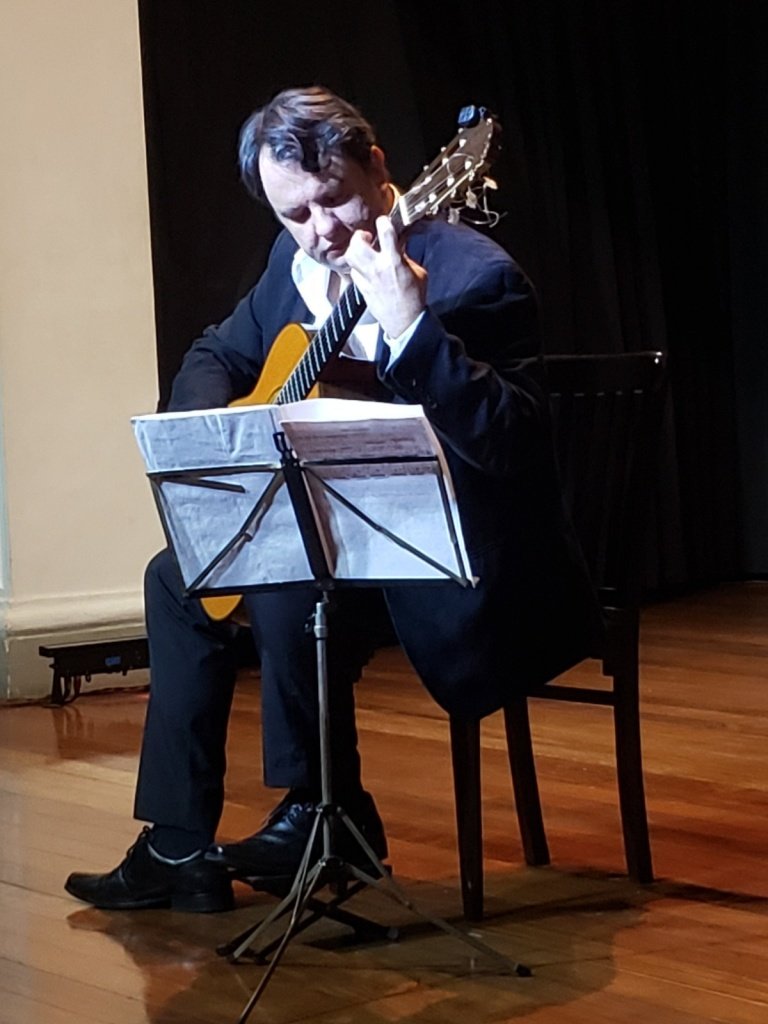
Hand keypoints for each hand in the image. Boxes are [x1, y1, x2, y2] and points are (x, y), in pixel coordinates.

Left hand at [345, 215, 426, 337]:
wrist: (405, 322)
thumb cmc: (414, 299)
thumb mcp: (418, 272)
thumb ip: (406, 257)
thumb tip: (398, 246)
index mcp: (394, 261)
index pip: (385, 232)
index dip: (384, 222)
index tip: (384, 222)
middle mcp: (377, 268)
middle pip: (357, 243)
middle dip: (360, 236)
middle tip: (367, 237)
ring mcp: (367, 279)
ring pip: (350, 257)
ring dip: (355, 250)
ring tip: (364, 251)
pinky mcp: (362, 289)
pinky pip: (353, 272)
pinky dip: (357, 267)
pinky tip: (365, 268)